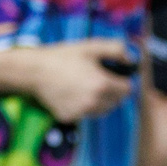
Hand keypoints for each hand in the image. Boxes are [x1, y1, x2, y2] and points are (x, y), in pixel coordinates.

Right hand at [16, 39, 136, 123]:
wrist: (35, 71)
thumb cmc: (63, 57)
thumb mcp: (90, 47)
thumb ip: (116, 50)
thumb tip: (131, 59)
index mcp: (102, 85)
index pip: (127, 89)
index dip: (123, 81)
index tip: (114, 75)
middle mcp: (94, 102)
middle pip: (117, 102)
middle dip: (113, 91)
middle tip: (99, 79)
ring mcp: (82, 112)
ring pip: (103, 110)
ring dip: (101, 101)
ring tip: (86, 86)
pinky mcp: (71, 117)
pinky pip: (86, 115)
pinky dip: (85, 107)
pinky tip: (74, 94)